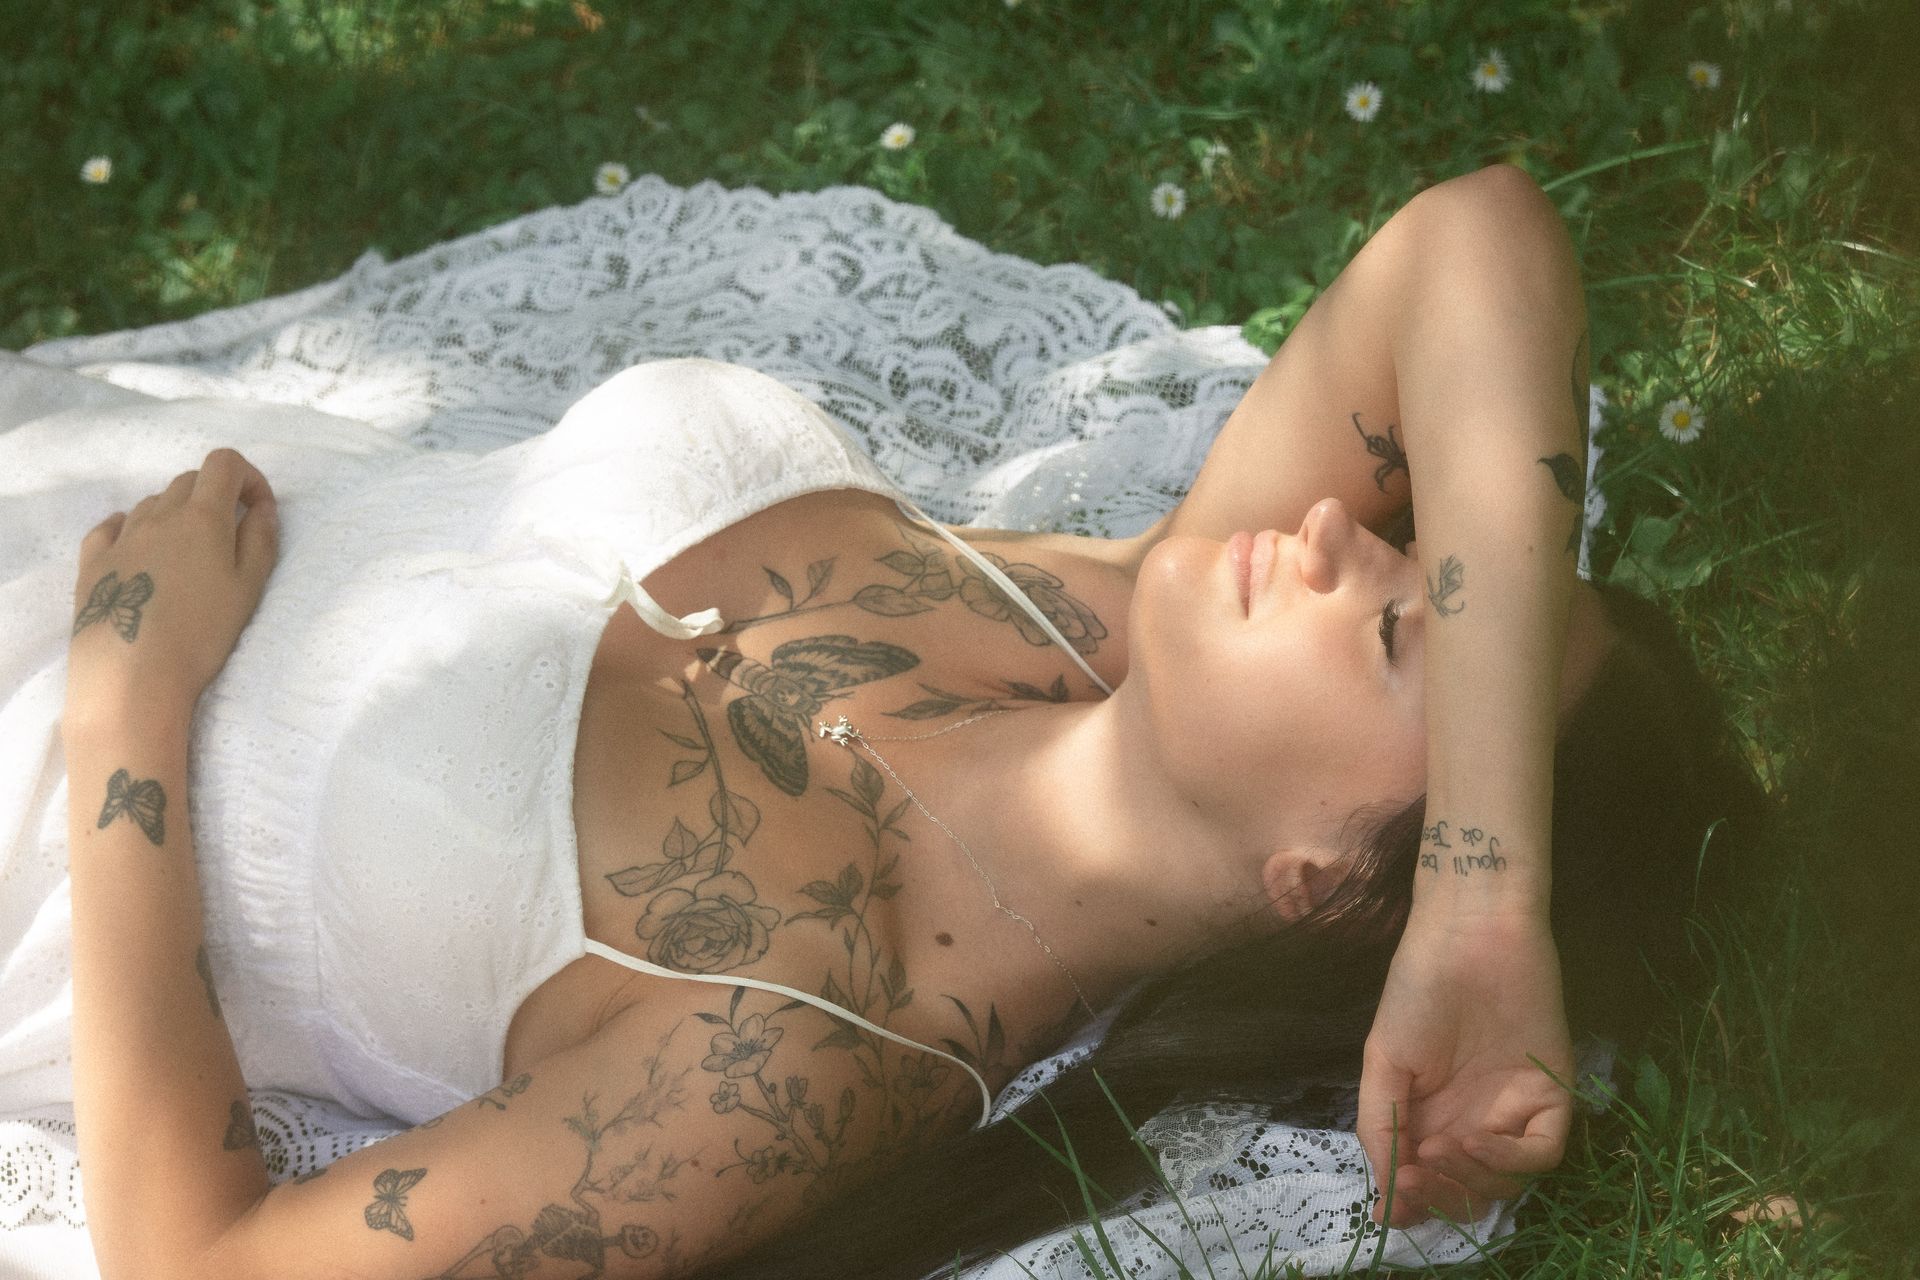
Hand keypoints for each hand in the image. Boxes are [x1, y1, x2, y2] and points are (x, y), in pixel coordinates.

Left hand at [66, 448, 278, 726]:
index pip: (224, 463)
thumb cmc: (201, 633)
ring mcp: (121, 535)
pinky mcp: (93, 560)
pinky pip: (112, 526)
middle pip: (189, 480)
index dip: (248, 477)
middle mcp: (159, 515)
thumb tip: (262, 509)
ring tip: (185, 556)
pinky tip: (137, 547)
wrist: (132, 674)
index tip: (257, 508)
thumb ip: (261, 540)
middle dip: (214, 496)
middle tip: (227, 537)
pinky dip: (131, 526)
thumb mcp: (249, 589)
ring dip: (176, 515)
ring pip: (153, 503)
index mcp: (202, 517)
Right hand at [1356, 912, 1573, 1228]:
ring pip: (1505, 1184)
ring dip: (1469, 1181)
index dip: (1412, 1205)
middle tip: (1414, 1179)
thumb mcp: (1383, 1060)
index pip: (1429, 1183)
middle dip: (1439, 1199)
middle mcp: (1474, 1124)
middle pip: (1468, 1193)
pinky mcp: (1552, 1098)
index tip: (1391, 1212)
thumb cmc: (1418, 991)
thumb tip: (1387, 1199)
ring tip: (1438, 1151)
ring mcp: (1514, 1113)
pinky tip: (1474, 1137)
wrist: (1470, 936)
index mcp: (1431, 1117)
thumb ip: (1382, 1125)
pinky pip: (1541, 1154)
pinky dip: (1507, 1160)